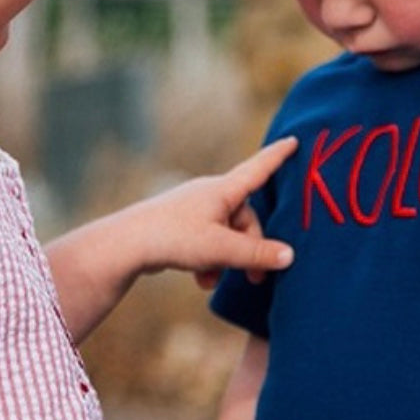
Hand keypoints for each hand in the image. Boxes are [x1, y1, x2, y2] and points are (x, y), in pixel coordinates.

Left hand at [133, 136, 296, 281]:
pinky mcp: (181, 224)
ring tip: (213, 280)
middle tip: (254, 279)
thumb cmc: (174, 238)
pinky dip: (210, 259)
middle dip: (250, 248)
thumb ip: (256, 254)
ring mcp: (194, 208)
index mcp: (224, 190)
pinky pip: (208, 239)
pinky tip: (201, 280)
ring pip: (226, 232)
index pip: (259, 168)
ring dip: (227, 259)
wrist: (124, 244)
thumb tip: (290, 256)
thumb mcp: (221, 249)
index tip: (295, 140)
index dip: (278, 156)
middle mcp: (211, 193)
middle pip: (245, 217)